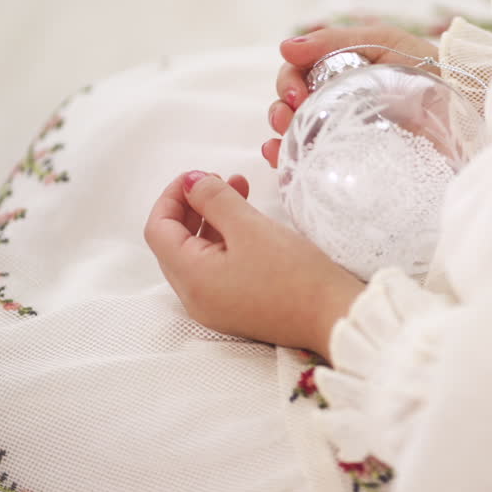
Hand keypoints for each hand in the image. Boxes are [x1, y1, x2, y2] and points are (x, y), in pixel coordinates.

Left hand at [144, 170, 362, 360]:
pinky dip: (225, 240)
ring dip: (211, 220)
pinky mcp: (236, 308)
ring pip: (197, 254)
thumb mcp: (251, 226)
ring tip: (240, 191)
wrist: (334, 316)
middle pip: (174, 243)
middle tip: (220, 180)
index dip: (172, 196)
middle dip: (193, 206)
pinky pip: (216, 268)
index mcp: (191, 279)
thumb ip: (214, 199)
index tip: (198, 175)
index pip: (158, 230)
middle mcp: (195, 298)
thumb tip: (189, 182)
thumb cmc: (295, 274)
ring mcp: (215, 306)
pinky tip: (248, 223)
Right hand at [264, 25, 438, 166]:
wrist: (463, 101)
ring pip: (295, 132)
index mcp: (336, 69)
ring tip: (281, 144)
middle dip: (279, 110)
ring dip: (279, 136)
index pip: (295, 73)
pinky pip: (313, 160)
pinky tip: (281, 162)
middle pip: (289, 104)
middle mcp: (334, 98)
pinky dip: (289, 161)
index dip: (288, 82)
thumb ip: (333, 40)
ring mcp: (342, 129)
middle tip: (288, 119)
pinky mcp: (353, 157)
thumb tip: (284, 47)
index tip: (296, 94)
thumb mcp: (382, 40)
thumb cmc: (425, 65)